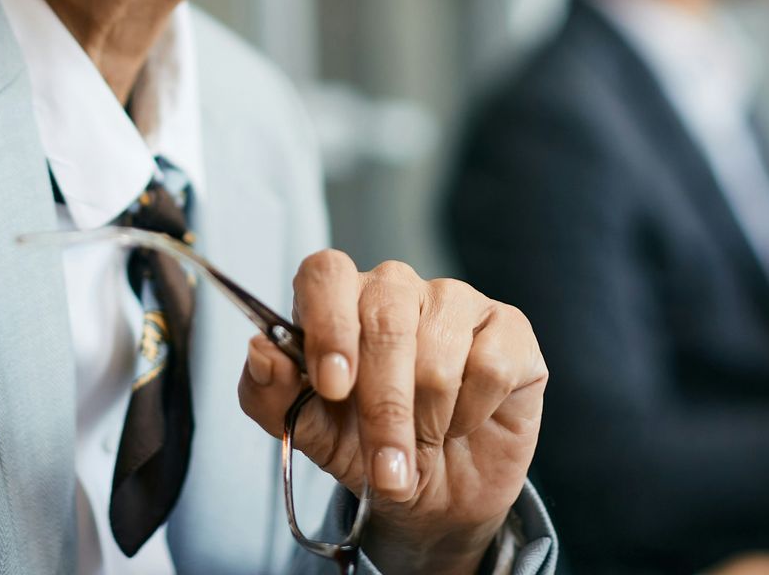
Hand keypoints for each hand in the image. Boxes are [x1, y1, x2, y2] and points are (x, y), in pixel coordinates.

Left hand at [237, 253, 546, 574]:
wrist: (434, 496)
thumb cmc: (365, 449)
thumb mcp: (310, 434)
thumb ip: (271, 394)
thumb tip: (260, 351)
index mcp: (340, 300)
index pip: (326, 272)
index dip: (328, 324)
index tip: (331, 386)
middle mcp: (396, 287)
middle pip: (384, 319)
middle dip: (382, 407)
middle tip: (384, 467)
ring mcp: (456, 300)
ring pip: (438, 348)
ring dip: (427, 420)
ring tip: (421, 446)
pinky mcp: (508, 328)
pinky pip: (489, 364)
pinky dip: (471, 412)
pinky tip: (462, 423)